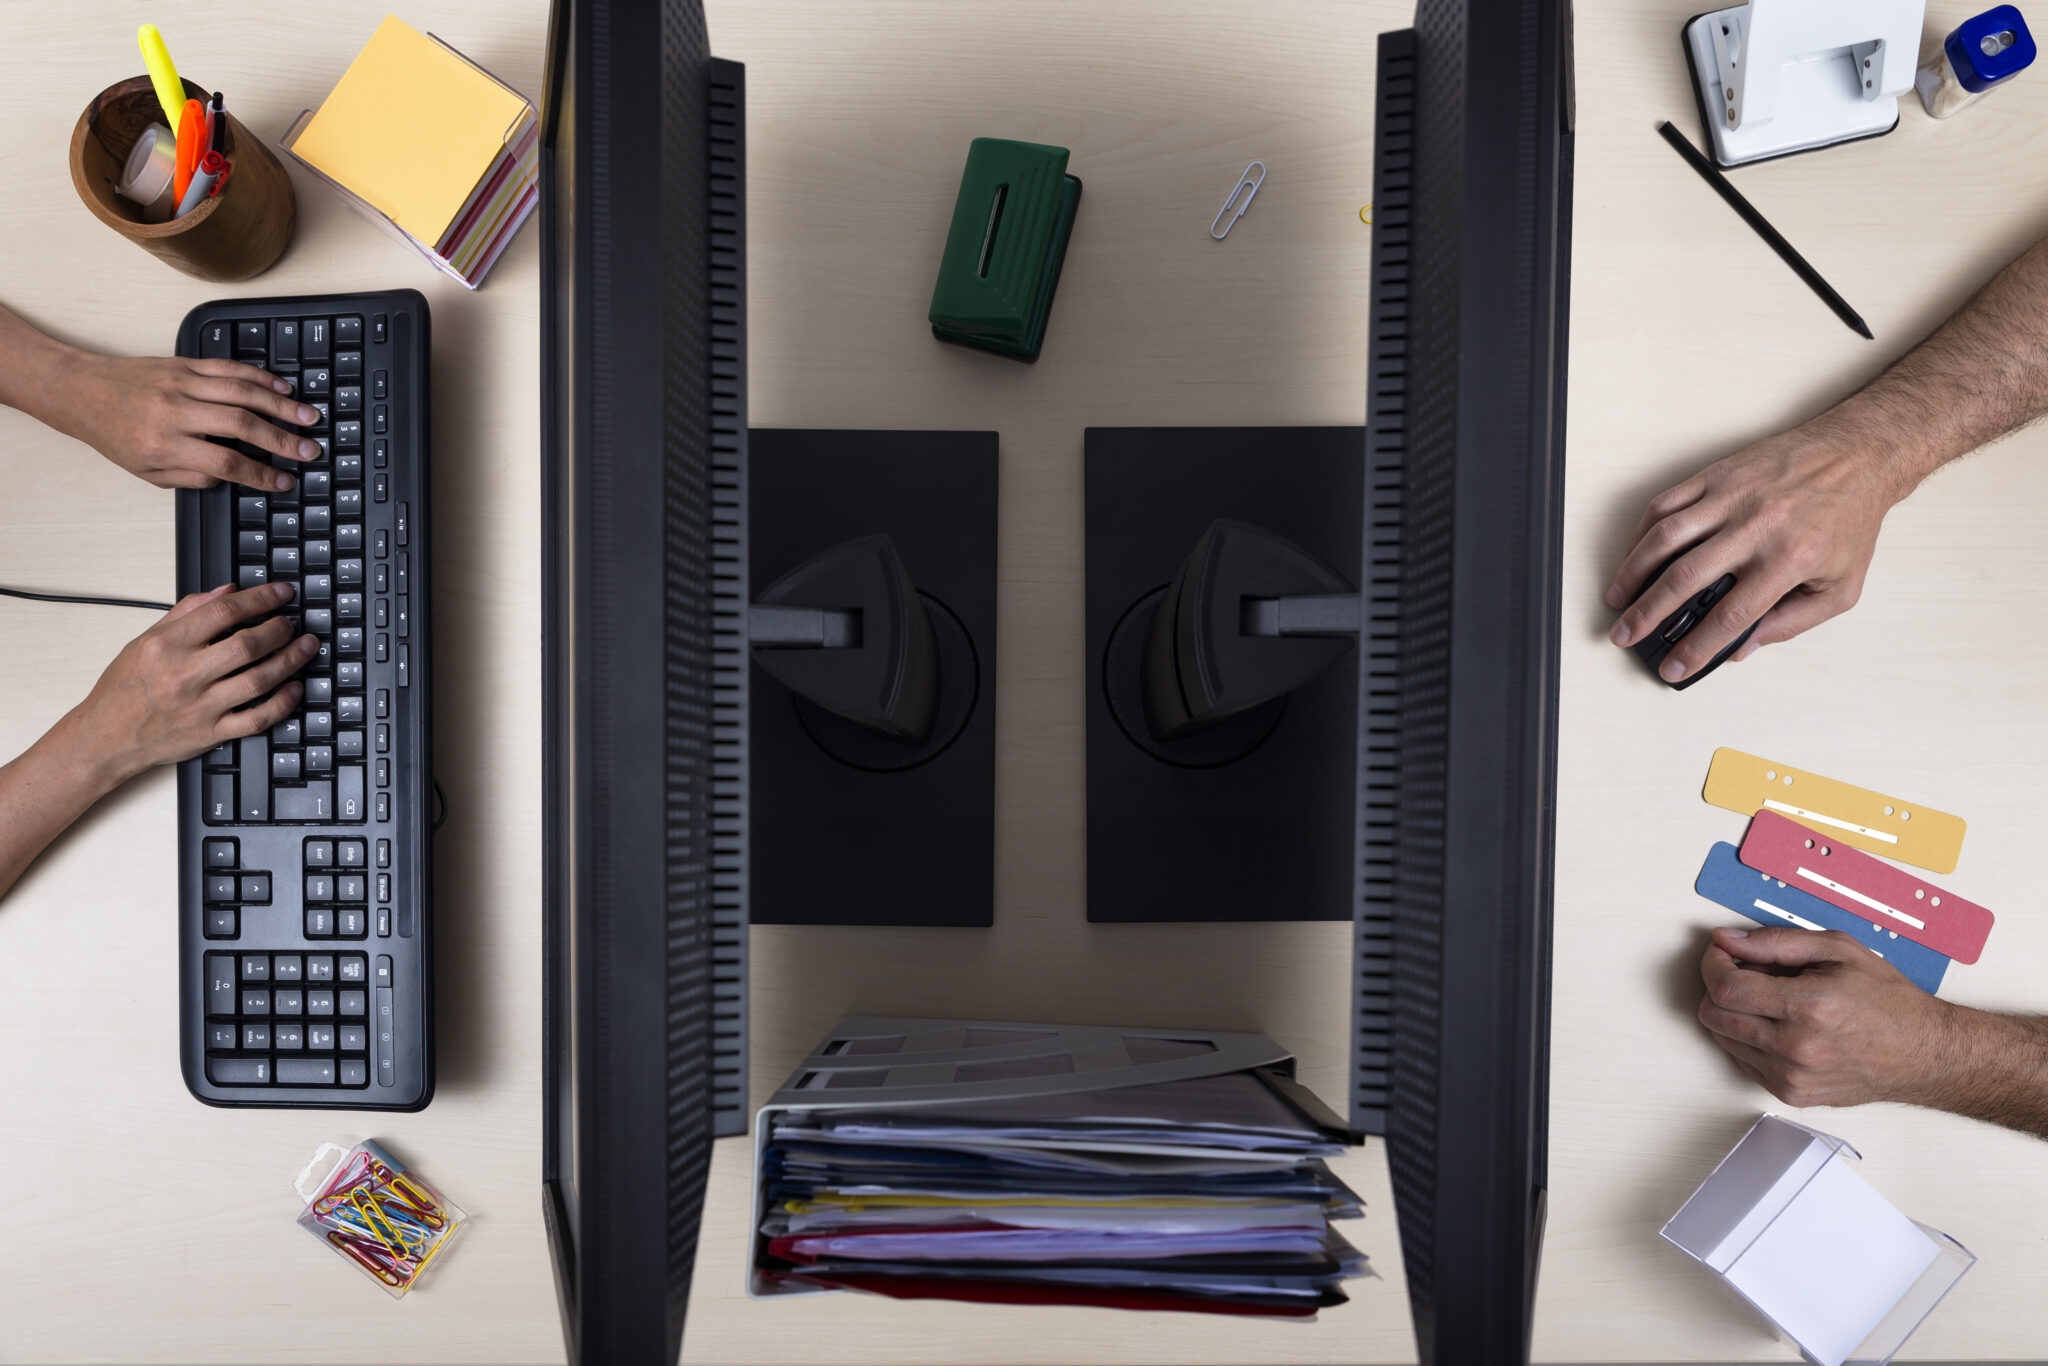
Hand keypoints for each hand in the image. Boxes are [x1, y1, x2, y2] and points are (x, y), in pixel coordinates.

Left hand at [52, 353, 322, 492]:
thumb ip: (193, 476)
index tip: (284, 481)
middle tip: (309, 449)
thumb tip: (233, 474)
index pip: (224, 461)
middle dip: (281, 439)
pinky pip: (228, 367)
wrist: (81, 391)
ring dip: (280, 404)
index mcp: (162, 444)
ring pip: (240, 391)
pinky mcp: (183, 363)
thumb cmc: (114, 434)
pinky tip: (282, 386)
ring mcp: (180, 382)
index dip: (260, 474)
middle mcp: (173, 411)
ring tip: (308, 417)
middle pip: (240, 424)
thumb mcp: (147, 471)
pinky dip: (259, 376)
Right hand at [56, 582, 314, 787]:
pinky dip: (282, 703)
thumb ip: (187, 612)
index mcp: (167, 646)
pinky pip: (256, 719)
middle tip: (292, 623)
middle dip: (280, 629)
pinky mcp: (211, 733)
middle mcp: (184, 675)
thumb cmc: (124, 688)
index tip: (281, 592)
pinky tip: (295, 687)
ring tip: (306, 647)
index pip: (223, 612)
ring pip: (258, 681)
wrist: (106, 737)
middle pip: (247, 646)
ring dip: (290, 661)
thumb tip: (226, 590)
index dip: (260, 598)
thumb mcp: (145, 640)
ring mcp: (200, 707)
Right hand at [1603, 425, 1900, 682]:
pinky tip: (1634, 555)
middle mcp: (1757, 527)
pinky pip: (1667, 503)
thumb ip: (1793, 623)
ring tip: (1618, 600)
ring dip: (1633, 573)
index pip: (1730, 615)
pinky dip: (1643, 533)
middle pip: (1685, 580)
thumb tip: (1742, 649)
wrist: (1860, 454)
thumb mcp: (1842, 587)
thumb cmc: (1850, 519)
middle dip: (1647, 615)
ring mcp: (1733, 497)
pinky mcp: (1718, 474)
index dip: (1696, 648)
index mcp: (1790, 559)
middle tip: (1625, 636)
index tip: (1674, 668)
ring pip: (1666, 539)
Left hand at [1696, 926, 1954, 1108]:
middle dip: (1718, 985)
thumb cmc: (1886, 1000)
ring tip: (1768, 998)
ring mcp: (1792, 1077)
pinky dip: (1747, 1037)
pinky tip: (1776, 1023)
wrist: (1923, 1053)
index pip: (1726, 989)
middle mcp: (1796, 1048)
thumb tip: (1728, 940)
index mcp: (1809, 1008)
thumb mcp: (1839, 950)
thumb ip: (1776, 942)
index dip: (1712, 964)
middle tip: (1743, 971)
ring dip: (1732, 1012)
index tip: (1721, 952)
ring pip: (1723, 1038)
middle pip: (1714, 1015)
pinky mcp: (1791, 1093)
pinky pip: (1742, 1059)